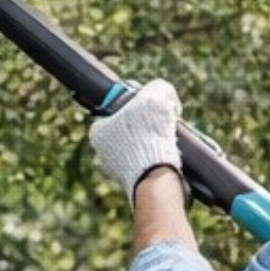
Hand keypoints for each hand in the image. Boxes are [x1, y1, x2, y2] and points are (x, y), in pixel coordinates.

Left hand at [89, 79, 182, 202]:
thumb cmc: (150, 135)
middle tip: (165, 122)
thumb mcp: (156, 95)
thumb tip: (165, 95)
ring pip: (143, 146)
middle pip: (133, 127)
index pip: (119, 108)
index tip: (153, 105)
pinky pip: (150, 163)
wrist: (157, 179)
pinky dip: (162, 158)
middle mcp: (103, 152)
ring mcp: (118, 170)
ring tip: (169, 139)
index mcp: (98, 131)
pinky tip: (171, 155)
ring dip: (158, 141)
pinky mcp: (136, 182)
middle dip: (151, 124)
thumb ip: (159, 87)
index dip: (139, 103)